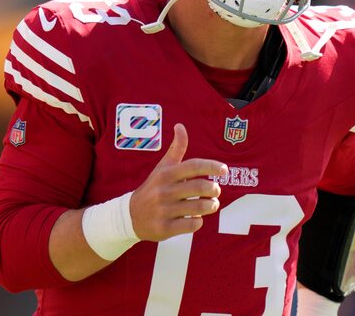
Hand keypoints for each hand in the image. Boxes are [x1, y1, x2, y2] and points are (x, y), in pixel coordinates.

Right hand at [129, 123, 227, 240]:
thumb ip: (176, 148)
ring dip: (211, 206)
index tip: (224, 170)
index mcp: (166, 174)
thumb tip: (180, 125)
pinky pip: (191, 225)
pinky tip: (195, 218)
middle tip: (216, 191)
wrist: (130, 216)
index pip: (193, 166)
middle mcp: (164, 191)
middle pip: (199, 187)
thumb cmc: (154, 187)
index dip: (212, 166)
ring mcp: (163, 210)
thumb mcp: (163, 167)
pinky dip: (198, 221)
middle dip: (214, 189)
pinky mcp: (164, 228)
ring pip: (198, 208)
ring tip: (212, 204)